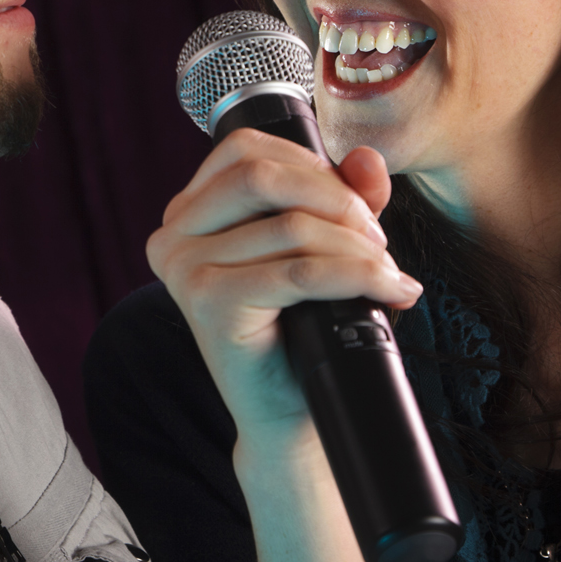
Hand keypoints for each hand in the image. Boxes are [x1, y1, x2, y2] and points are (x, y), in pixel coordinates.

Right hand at [146, 128, 422, 443]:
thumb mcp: (322, 245)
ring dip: (357, 248)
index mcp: (188, 212)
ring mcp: (184, 268)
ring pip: (290, 226)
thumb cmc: (300, 327)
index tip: (356, 205)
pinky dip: (355, 276)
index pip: (245, 148)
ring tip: (387, 275)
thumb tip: (367, 158)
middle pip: (263, 175)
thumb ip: (343, 196)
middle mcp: (173, 234)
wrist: (286, 413)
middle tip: (378, 241)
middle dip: (337, 200)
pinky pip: (298, 272)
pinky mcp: (209, 303)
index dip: (311, 164)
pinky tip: (387, 291)